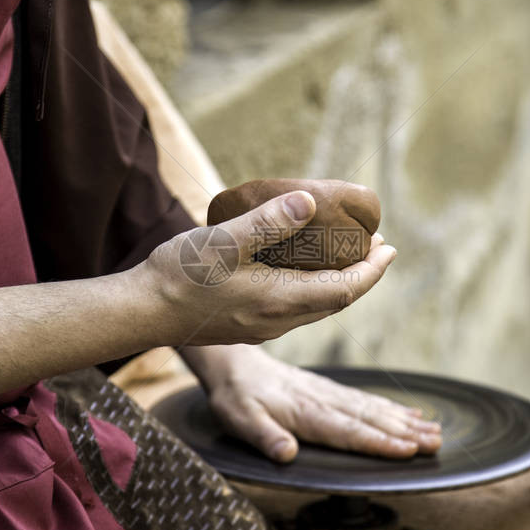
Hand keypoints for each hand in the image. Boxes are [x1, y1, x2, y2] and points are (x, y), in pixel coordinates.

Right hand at [135, 191, 396, 348]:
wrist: (139, 312)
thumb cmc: (178, 275)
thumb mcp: (223, 241)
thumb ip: (267, 223)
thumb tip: (311, 202)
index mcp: (278, 302)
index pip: (344, 290)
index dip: (372, 271)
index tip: (390, 247)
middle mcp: (276, 321)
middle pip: (335, 301)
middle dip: (361, 273)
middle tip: (374, 243)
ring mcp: (260, 327)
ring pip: (314, 307)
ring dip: (337, 281)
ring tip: (345, 253)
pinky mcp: (245, 325)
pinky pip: (294, 308)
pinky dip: (311, 287)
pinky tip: (300, 267)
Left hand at [184, 345, 442, 461]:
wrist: (235, 365)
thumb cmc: (237, 398)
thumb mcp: (240, 419)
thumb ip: (264, 437)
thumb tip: (286, 454)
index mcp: (306, 412)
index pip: (348, 430)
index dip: (378, 442)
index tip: (407, 450)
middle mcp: (324, 401)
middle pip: (370, 419)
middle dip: (405, 433)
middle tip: (436, 443)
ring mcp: (330, 394)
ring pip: (374, 409)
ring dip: (406, 422)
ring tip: (436, 432)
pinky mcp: (331, 391)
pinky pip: (367, 400)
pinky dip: (392, 408)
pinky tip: (412, 415)